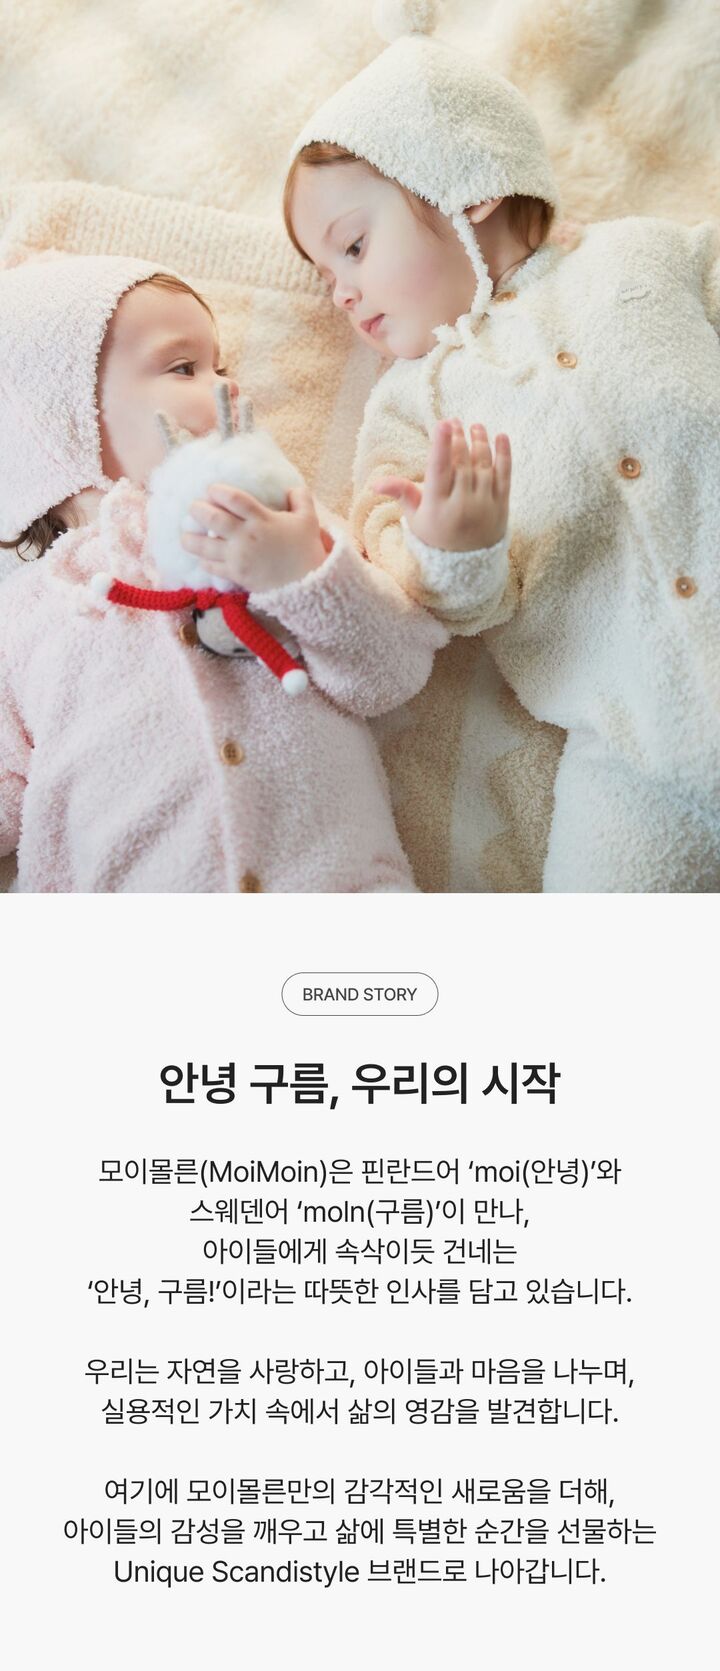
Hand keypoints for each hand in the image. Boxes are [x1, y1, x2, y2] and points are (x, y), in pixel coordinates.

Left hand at [180, 481, 327, 591]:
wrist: (308, 584)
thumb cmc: (306, 549)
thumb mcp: (309, 518)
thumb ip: (300, 498)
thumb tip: (290, 488)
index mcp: (261, 518)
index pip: (233, 498)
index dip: (217, 490)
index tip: (211, 489)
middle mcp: (246, 536)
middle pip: (212, 518)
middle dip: (197, 510)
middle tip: (194, 508)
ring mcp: (239, 557)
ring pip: (205, 546)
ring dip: (190, 539)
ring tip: (185, 536)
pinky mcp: (237, 575)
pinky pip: (213, 568)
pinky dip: (204, 563)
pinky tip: (202, 559)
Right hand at [374, 419, 510, 551]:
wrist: (468, 566)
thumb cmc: (436, 537)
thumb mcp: (415, 518)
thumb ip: (400, 493)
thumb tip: (375, 483)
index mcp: (437, 506)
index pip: (439, 470)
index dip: (442, 445)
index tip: (444, 423)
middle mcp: (462, 504)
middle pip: (461, 463)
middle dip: (458, 439)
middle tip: (454, 422)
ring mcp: (484, 505)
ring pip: (483, 465)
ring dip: (480, 442)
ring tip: (475, 427)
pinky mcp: (502, 505)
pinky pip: (505, 475)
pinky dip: (504, 454)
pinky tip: (500, 436)